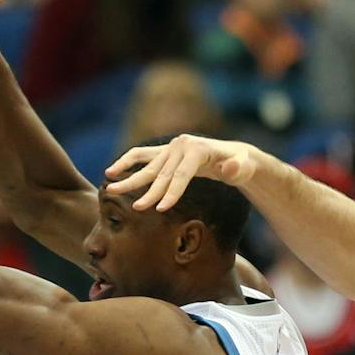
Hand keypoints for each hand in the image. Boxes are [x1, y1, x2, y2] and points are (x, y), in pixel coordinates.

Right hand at [105, 134, 259, 211]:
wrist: (234, 155)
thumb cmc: (240, 166)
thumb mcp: (244, 168)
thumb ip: (238, 169)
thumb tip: (229, 168)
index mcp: (197, 149)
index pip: (181, 175)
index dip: (171, 193)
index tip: (160, 209)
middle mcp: (181, 145)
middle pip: (162, 172)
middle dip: (148, 192)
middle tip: (137, 208)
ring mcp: (170, 147)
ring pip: (147, 165)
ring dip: (129, 178)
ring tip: (110, 188)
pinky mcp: (165, 151)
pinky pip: (141, 156)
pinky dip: (126, 162)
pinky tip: (111, 172)